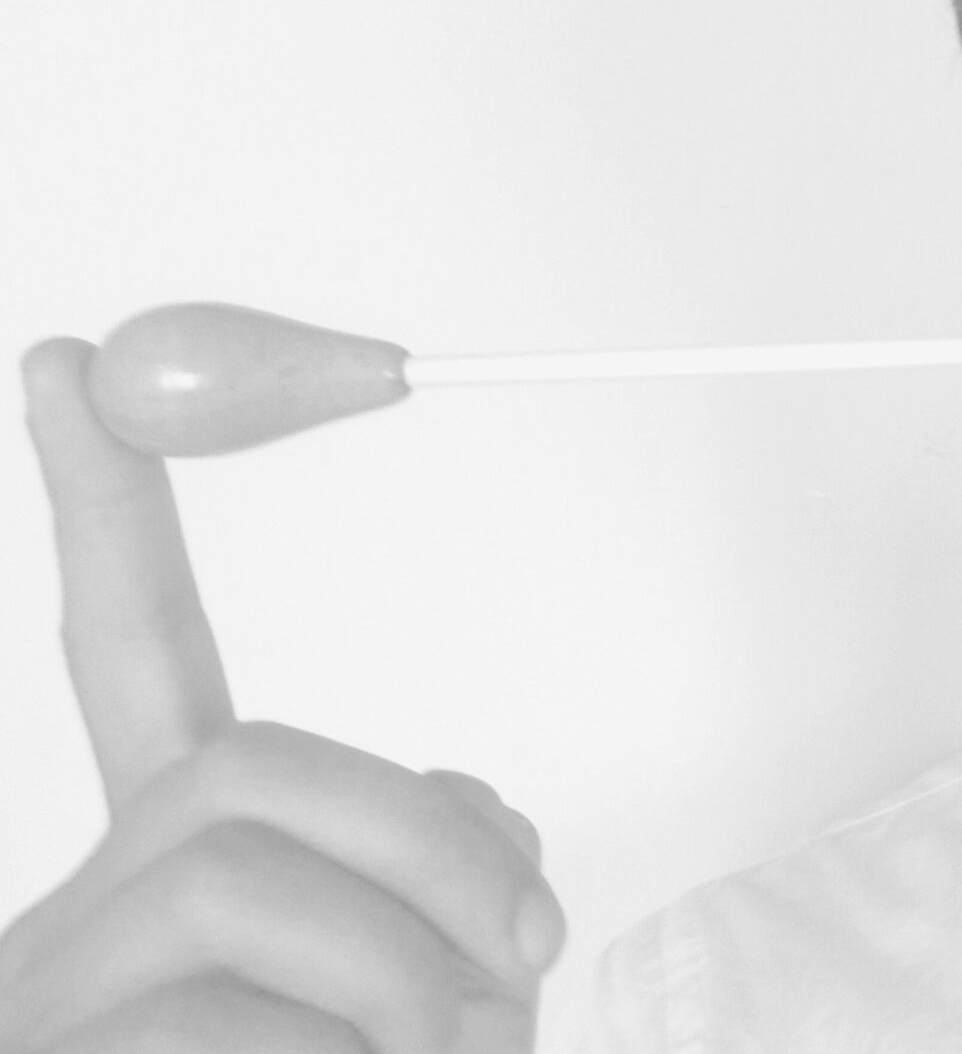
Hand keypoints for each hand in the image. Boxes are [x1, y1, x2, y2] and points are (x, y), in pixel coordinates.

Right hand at [0, 340, 564, 1052]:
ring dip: (407, 976)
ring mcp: (50, 1012)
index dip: (105, 514)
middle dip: (419, 838)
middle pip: (242, 760)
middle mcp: (74, 932)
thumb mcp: (439, 1001)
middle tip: (525, 953)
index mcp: (168, 886)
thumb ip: (437, 876)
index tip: (67, 361)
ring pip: (245, 886)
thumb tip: (483, 817)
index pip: (137, 661)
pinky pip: (239, 1032)